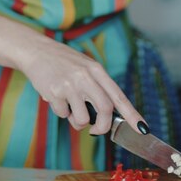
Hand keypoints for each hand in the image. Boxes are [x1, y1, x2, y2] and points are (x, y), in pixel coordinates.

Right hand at [22, 34, 146, 135]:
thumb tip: (107, 116)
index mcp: (96, 70)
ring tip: (69, 107)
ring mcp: (70, 85)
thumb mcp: (85, 68)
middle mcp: (86, 76)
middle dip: (102, 127)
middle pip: (105, 110)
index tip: (143, 129)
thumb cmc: (63, 62)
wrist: (37, 51)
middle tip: (95, 130)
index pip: (118, 96)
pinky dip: (60, 111)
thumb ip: (97, 87)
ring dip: (76, 121)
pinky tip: (55, 96)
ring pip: (82, 119)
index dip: (132, 114)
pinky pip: (63, 114)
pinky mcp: (55, 92)